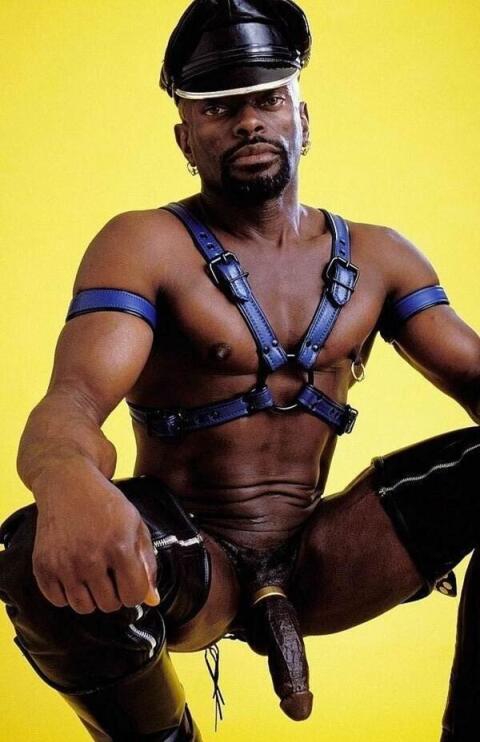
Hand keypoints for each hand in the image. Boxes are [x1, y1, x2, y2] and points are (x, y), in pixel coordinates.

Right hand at [32, 476, 159, 613]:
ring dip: (91, 597)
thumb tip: (152, 600)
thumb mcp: (135, 525)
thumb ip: (147, 563)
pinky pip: (58, 601)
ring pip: (83, 607)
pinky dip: (67, 594)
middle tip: (109, 574)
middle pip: (108, 605)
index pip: (133, 596)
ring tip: (92, 575)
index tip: (129, 582)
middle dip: (114, 594)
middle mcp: (91, 558)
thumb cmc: (105, 503)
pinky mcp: (43, 566)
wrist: (67, 484)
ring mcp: (64, 564)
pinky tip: (73, 574)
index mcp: (119, 546)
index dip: (135, 593)